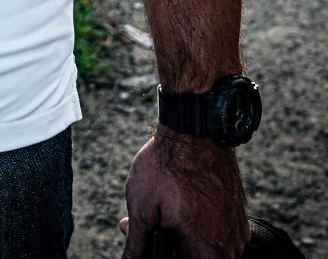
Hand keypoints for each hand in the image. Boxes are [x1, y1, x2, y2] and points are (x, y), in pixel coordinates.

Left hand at [118, 125, 249, 256]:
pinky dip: (197, 223)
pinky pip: (216, 232)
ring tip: (160, 210)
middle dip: (168, 245)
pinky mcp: (238, 215)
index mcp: (207, 253)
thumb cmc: (167, 167)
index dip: (161, 255)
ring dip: (181, 236)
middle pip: (193, 258)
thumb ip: (138, 246)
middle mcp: (229, 248)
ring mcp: (236, 231)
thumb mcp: (143, 208)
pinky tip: (181, 204)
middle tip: (146, 223)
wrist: (194, 130)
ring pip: (205, 248)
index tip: (148, 239)